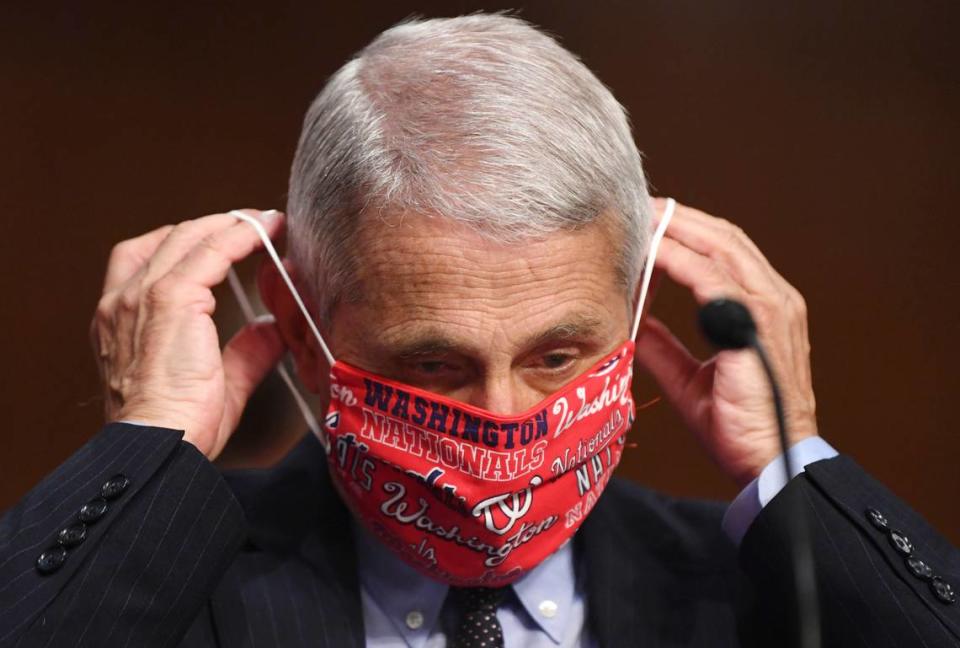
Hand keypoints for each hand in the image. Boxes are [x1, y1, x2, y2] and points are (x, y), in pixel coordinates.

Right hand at [89, 209, 285, 459]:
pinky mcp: (170, 298)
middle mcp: (122, 302)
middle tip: (253, 224)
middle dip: (212, 226)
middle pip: (168, 240)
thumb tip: (270, 330)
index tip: (226, 240)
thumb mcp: (218, 383)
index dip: (189, 244)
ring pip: (188, 238)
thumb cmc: (179, 428)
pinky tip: (265, 232)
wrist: (160, 443)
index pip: (146, 261)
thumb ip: (244, 352)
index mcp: (121, 322)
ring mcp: (142, 296)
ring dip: (229, 224)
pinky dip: (239, 236)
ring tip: (264, 221)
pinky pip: (210, 251)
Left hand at [635, 199, 817, 486]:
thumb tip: (630, 320)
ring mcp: (772, 308)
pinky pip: (715, 279)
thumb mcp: (687, 375)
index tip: (643, 223)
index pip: (724, 252)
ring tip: (639, 218)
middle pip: (724, 237)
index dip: (684, 232)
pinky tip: (651, 252)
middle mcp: (774, 298)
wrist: (767, 462)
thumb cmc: (735, 424)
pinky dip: (680, 261)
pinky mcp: (758, 326)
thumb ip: (662, 343)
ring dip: (677, 229)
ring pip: (721, 248)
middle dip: (678, 218)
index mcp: (762, 307)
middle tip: (636, 207)